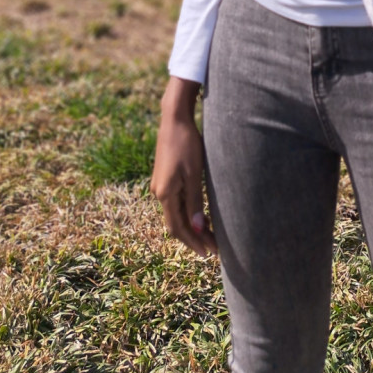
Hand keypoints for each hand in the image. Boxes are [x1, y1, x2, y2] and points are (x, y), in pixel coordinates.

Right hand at [150, 77, 217, 257]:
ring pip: (177, 214)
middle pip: (176, 223)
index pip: (178, 228)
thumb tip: (196, 229)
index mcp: (165, 193)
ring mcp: (161, 185)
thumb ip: (195, 202)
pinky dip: (188, 212)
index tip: (208, 253)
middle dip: (195, 237)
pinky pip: (176, 202)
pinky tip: (201, 216)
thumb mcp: (194, 174)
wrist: (174, 119)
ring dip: (192, 226)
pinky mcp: (165, 178)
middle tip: (214, 249)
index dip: (193, 243)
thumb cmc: (187, 144)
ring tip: (210, 236)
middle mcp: (159, 192)